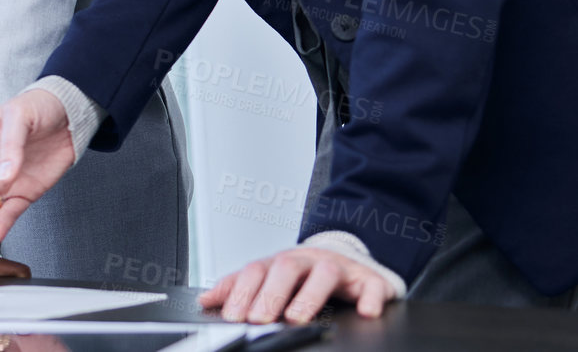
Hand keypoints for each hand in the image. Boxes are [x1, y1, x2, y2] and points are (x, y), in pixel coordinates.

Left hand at [199, 246, 393, 322]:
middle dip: (270, 294)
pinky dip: (369, 299)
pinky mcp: (368, 279)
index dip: (243, 292)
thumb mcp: (268, 277)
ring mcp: (339, 268)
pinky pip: (372, 285)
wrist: (347, 257)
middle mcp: (307, 261)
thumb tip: (206, 300)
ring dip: (310, 296)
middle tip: (259, 319)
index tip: (233, 315)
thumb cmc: (303, 273)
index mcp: (280, 262)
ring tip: (297, 317)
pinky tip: (365, 312)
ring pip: (325, 273)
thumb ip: (237, 287)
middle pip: (286, 268)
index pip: (257, 271)